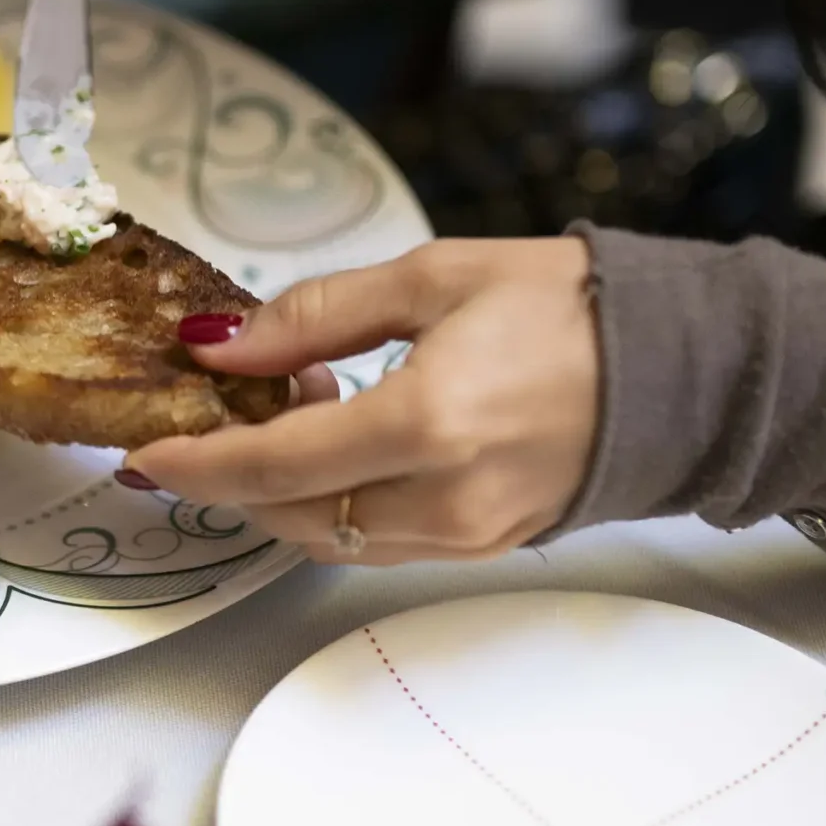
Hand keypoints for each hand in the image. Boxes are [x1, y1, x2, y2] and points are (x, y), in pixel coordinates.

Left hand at [121, 240, 600, 565]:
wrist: (679, 365)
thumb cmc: (568, 309)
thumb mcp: (434, 278)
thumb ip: (315, 316)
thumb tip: (224, 346)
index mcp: (427, 424)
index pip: (274, 465)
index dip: (198, 462)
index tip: (146, 451)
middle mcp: (443, 498)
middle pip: (289, 516)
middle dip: (233, 476)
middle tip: (214, 415)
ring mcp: (467, 534)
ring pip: (327, 539)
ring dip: (282, 493)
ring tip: (290, 415)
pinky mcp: (483, 547)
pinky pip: (377, 542)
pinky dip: (334, 505)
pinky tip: (338, 448)